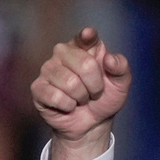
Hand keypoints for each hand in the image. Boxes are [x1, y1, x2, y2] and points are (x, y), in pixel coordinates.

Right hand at [30, 27, 130, 159]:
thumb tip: (110, 58)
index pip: (85, 38)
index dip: (87, 37)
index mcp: (84, 47)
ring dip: (82, 97)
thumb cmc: (104, 99)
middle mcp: (63, 53)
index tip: (89, 35)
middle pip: (85, 64)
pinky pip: (56, 96)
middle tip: (94, 92)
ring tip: (81, 99)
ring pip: (70, 83)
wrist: (92, 124)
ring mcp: (48, 69)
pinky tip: (68, 105)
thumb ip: (121, 68)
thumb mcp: (120, 85)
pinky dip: (68, 106)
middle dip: (95, 86)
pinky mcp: (38, 87)